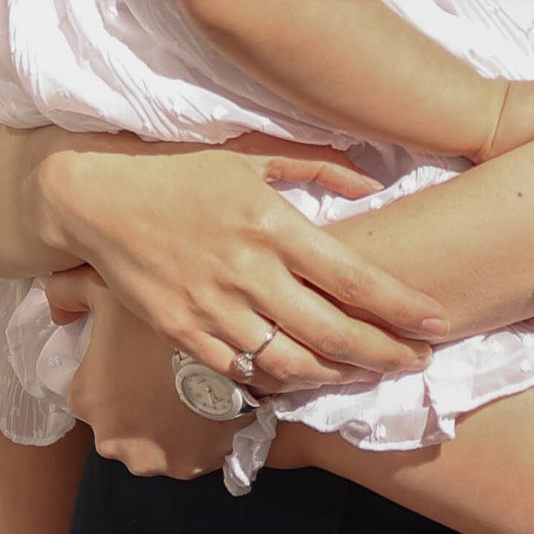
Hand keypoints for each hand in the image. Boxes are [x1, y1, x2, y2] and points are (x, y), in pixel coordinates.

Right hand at [40, 135, 449, 382]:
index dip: (400, 307)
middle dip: (384, 354)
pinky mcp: (183, 333)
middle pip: (332, 331)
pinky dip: (279, 381)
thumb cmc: (179, 171)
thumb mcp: (250, 151)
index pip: (352, 277)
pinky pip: (242, 372)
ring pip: (291, 362)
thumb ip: (317, 166)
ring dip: (338, 375)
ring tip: (367, 373)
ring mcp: (213, 308)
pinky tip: (305, 377)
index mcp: (272, 225)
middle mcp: (248, 272)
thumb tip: (375, 182)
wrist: (96, 198)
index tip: (437, 321)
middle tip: (417, 362)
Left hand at [70, 287, 238, 477]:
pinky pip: (184, 451)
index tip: (140, 352)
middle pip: (119, 416)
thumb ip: (66, 290)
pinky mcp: (185, 469)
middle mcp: (108, 439)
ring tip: (191, 386)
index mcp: (84, 398)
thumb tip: (56, 312)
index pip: (91, 384)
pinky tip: (208, 405)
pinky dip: (193, 435)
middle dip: (137, 398)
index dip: (115, 366)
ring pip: (151, 439)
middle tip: (167, 368)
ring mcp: (148, 460)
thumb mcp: (106, 287)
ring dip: (164, 422)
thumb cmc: (163, 322)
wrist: (235, 351)